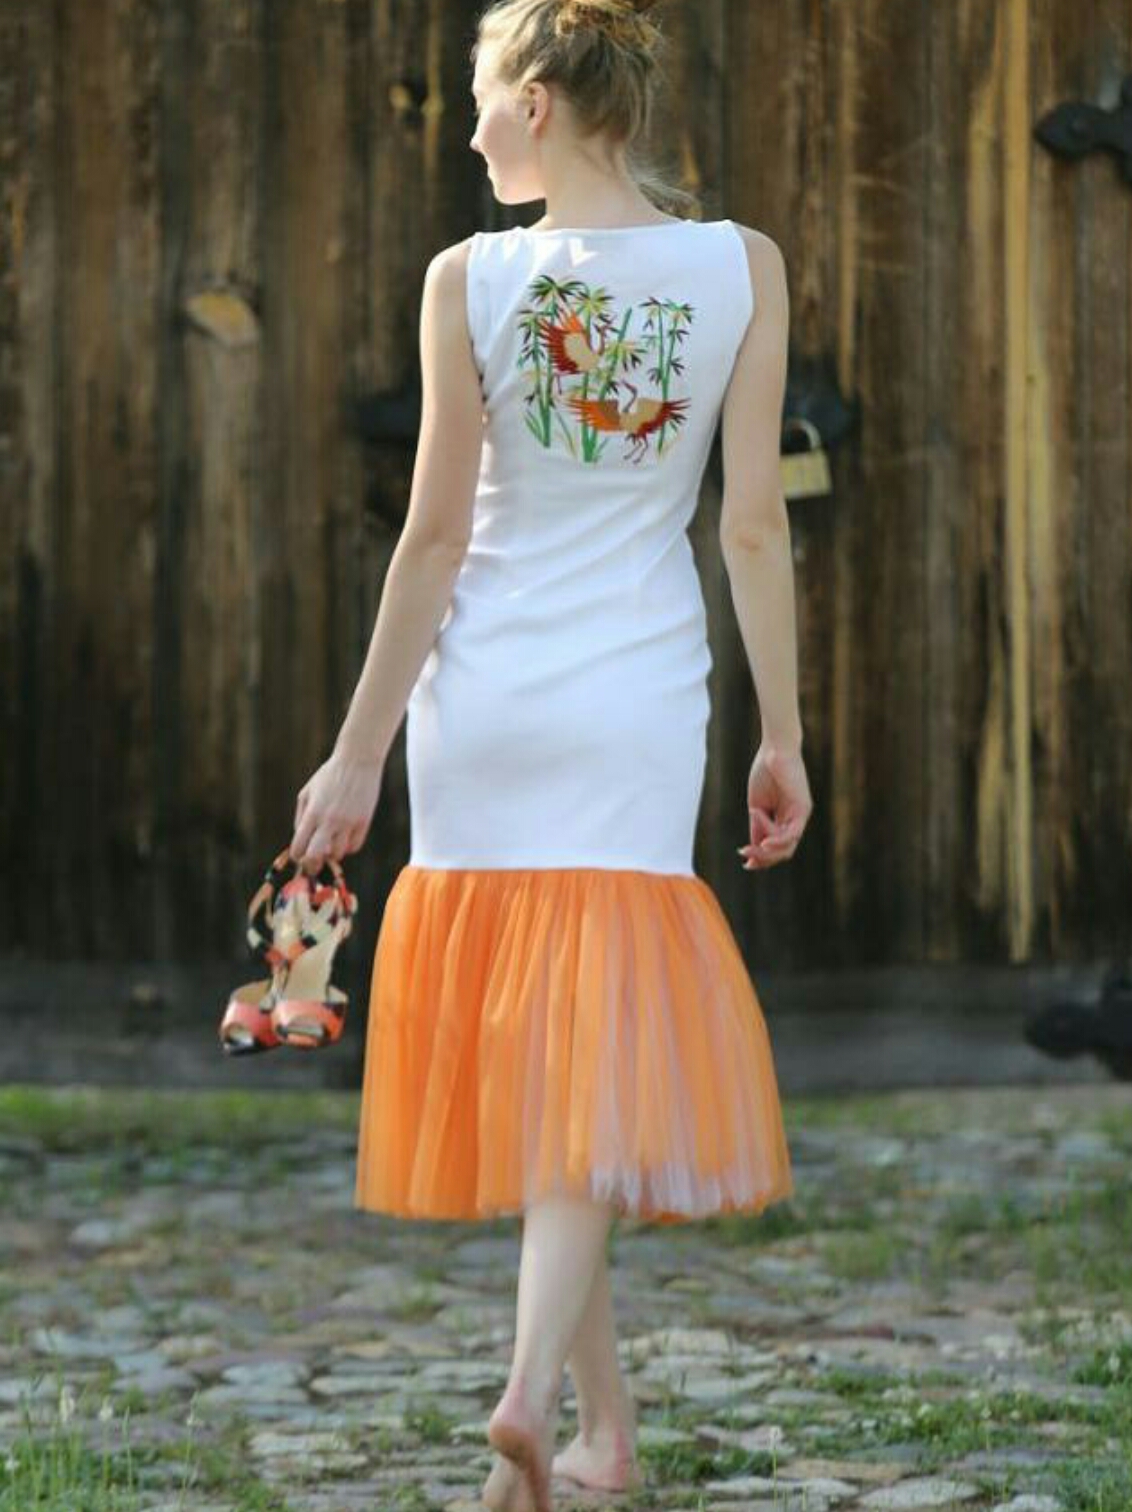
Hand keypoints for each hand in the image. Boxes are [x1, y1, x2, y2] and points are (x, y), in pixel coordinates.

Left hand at [290, 748, 383, 870]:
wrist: (357, 760)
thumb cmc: (329, 775)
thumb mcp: (307, 792)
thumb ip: (301, 817)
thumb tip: (301, 840)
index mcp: (312, 812)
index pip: (299, 846)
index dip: (298, 856)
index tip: (300, 856)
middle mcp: (329, 820)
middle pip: (316, 856)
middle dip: (312, 865)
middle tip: (313, 864)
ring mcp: (348, 822)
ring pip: (338, 854)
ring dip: (332, 853)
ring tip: (331, 843)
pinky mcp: (364, 821)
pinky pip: (354, 846)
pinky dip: (348, 847)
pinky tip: (344, 838)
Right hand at [738, 742, 811, 869]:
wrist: (774, 750)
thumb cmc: (765, 772)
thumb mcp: (758, 805)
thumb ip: (758, 827)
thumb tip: (753, 849)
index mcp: (785, 819)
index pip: (777, 847)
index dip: (762, 858)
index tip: (746, 862)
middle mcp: (796, 820)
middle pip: (783, 852)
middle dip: (763, 858)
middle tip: (745, 855)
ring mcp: (801, 815)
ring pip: (787, 847)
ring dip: (765, 850)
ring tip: (748, 847)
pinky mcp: (803, 809)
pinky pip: (791, 834)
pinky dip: (776, 841)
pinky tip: (763, 844)